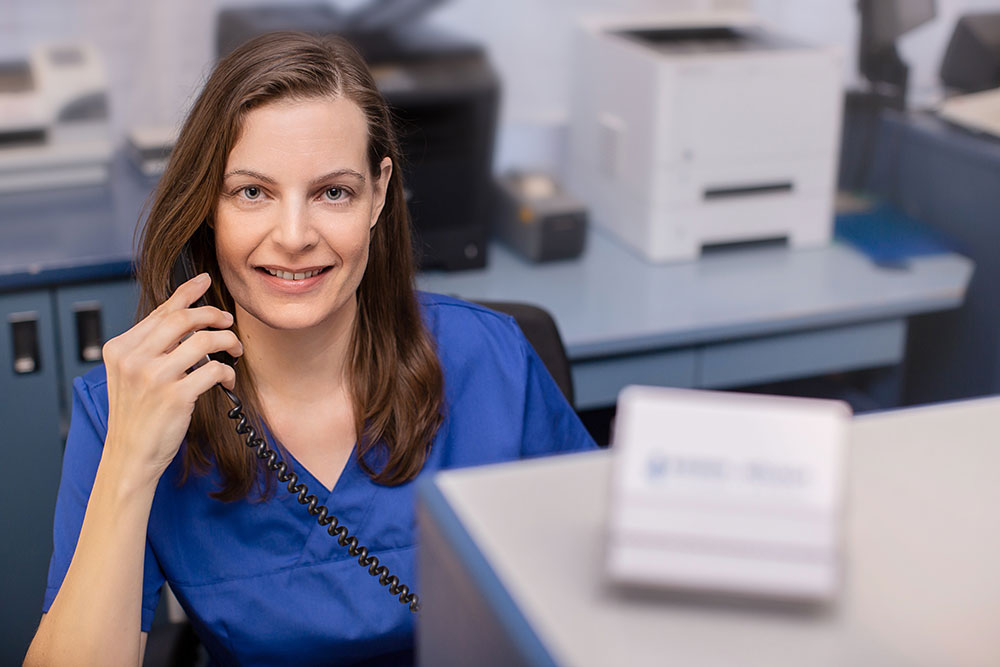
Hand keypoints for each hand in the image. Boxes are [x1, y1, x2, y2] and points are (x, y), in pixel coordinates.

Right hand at [101, 273, 242, 482]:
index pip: (160, 312)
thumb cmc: (137, 416)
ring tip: (234, 350)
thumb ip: (152, 346)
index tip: (205, 282)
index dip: (186, 293)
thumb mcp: (132, 374)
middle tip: (228, 321)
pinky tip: (227, 380)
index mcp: (120, 348)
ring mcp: (153, 377)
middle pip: (183, 319)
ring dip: (227, 341)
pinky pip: (214, 370)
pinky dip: (227, 372)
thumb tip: (184, 314)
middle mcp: (133, 359)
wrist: (130, 456)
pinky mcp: (175, 397)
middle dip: (213, 315)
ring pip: (204, 340)